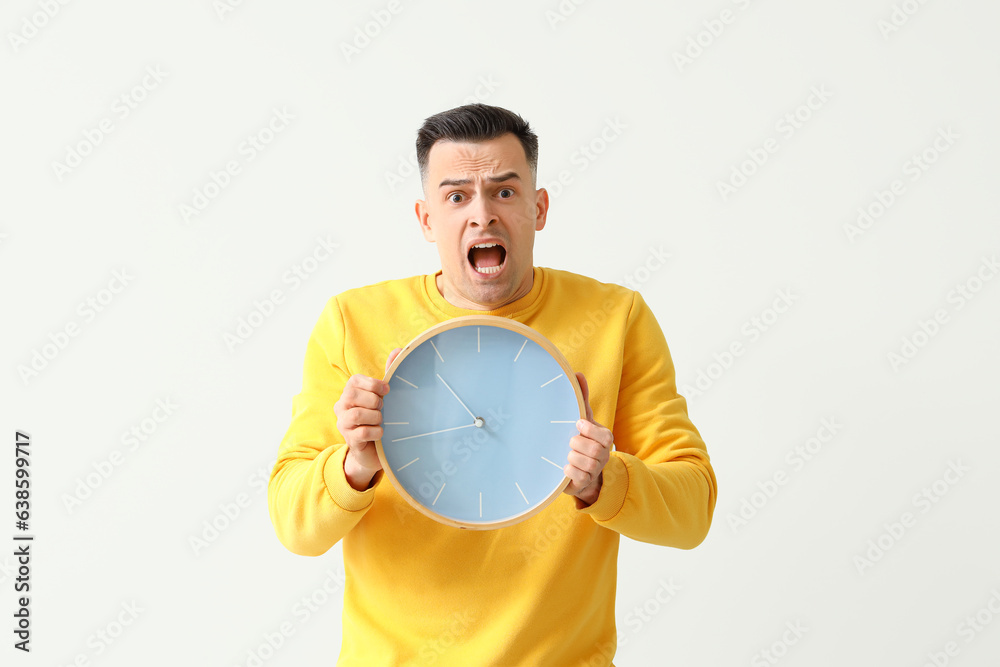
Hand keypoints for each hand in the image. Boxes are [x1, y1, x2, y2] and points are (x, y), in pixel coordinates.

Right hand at [335, 348, 401, 490]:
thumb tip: (398, 350)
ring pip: (357, 414)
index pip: (355, 381)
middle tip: (383, 408)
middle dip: (373, 401)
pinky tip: (381, 433)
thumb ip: (389, 373)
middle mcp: (342, 406)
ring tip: (382, 421)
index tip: (387, 391)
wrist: (376, 450)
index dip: (373, 384)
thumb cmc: (380, 418)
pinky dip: (376, 432)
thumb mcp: (385, 396)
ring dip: (376, 417)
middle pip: (352, 395)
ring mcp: (343, 423)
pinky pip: (362, 432)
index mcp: (350, 392)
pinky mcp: (349, 440)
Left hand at [564, 372, 613, 508]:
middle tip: (570, 442)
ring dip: (573, 457)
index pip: (604, 435)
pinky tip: (564, 467)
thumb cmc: (580, 439)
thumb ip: (582, 398)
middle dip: (577, 444)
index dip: (590, 430)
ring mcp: (594, 472)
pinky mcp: (583, 484)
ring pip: (587, 464)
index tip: (577, 425)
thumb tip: (578, 374)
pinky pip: (579, 478)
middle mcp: (603, 456)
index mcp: (604, 439)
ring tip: (567, 455)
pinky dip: (569, 471)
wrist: (577, 469)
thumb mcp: (582, 419)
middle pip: (593, 450)